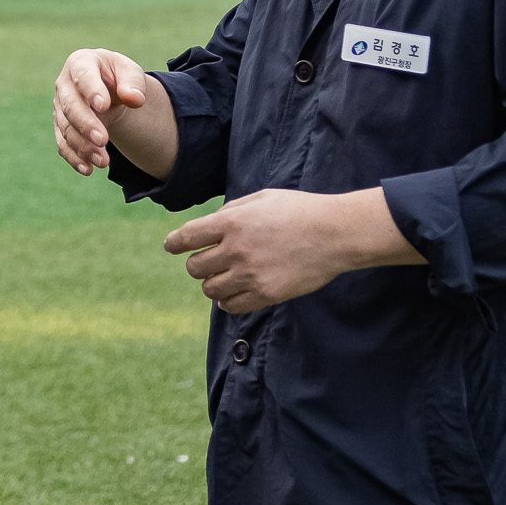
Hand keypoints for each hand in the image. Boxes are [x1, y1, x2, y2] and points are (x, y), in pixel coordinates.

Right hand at [52, 48, 150, 174]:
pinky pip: (63, 144)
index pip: (83, 76)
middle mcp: (64, 84)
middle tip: (103, 140)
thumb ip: (134, 83)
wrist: (107, 88)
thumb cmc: (118, 77)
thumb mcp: (130, 73)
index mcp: (80, 63)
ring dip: (82, 146)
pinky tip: (88, 169)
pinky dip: (74, 158)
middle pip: (70, 106)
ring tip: (103, 162)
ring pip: (66, 129)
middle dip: (85, 124)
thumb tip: (135, 99)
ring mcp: (59, 107)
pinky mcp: (61, 127)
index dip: (91, 90)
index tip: (103, 106)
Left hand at [163, 188, 403, 314]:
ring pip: (209, 289)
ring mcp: (250, 275)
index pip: (186, 237)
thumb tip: (209, 226)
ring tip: (224, 277)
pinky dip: (226, 301)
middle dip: (198, 264)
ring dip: (212, 283)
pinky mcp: (265, 295)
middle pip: (194, 267)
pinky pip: (230, 306)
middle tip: (209, 261)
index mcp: (231, 222)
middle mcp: (236, 250)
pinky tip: (233, 293)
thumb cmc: (299, 211)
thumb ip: (231, 212)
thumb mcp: (261, 198)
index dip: (174, 243)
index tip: (171, 246)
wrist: (335, 234)